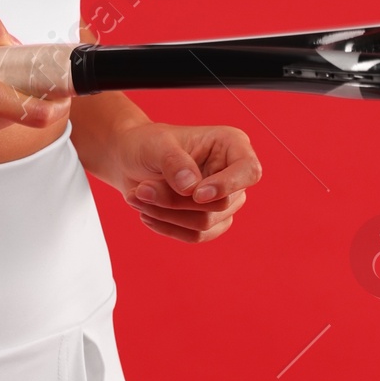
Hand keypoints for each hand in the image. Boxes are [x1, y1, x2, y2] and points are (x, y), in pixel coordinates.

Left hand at [102, 121, 260, 244]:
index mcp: (231, 144)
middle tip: (142, 190)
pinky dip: (168, 228)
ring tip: (138, 197)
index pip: (249, 171)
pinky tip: (147, 214)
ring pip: (206, 224)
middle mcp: (234, 173)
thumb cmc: (147, 144)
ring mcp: (225, 199)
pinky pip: (196, 236)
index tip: (197, 195)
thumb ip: (174, 163)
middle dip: (176, 201)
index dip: (227, 186)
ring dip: (167, 215)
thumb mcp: (155, 145)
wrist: (131, 160)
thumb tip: (191, 189)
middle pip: (221, 204)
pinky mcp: (212, 220)